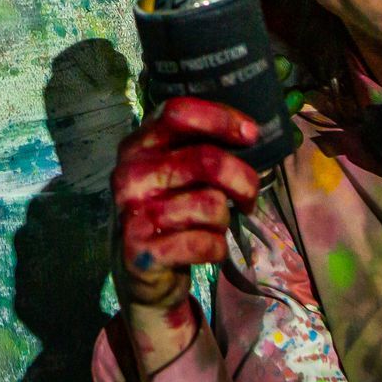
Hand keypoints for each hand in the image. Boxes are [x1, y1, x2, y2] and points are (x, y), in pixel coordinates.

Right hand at [114, 98, 259, 373]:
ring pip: (211, 205)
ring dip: (225, 219)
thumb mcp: (176, 170)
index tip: (251, 134)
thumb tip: (248, 132)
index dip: (221, 118)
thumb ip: (198, 145)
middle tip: (249, 197)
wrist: (142, 269)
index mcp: (138, 145)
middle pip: (207, 161)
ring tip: (214, 226)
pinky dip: (217, 248)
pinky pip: (204, 243)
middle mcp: (130, 173)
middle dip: (243, 180)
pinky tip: (206, 248)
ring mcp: (132, 212)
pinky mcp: (142, 251)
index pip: (178, 113)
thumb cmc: (170, 209)